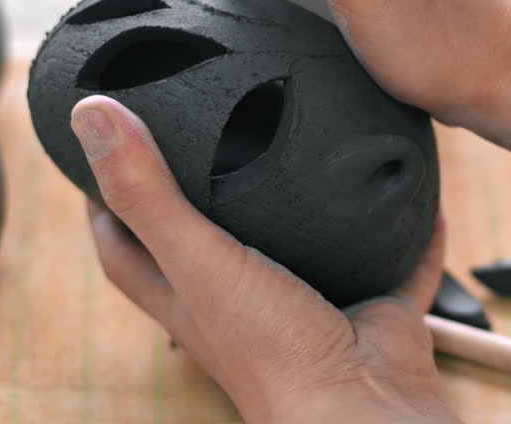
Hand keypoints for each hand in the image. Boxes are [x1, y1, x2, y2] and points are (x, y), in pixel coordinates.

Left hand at [70, 95, 459, 423]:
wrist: (362, 406)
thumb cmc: (269, 349)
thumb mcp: (197, 259)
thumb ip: (149, 193)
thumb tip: (90, 116)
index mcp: (191, 295)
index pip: (128, 244)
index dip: (108, 197)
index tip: (111, 139)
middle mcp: (247, 299)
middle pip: (217, 237)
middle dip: (214, 186)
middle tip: (220, 120)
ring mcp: (315, 301)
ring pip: (313, 243)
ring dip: (316, 203)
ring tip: (317, 135)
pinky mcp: (377, 306)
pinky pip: (401, 258)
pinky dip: (414, 228)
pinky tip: (421, 182)